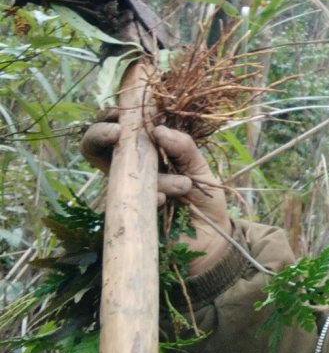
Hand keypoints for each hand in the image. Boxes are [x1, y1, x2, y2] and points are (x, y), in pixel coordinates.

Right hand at [80, 120, 233, 274]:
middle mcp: (127, 170)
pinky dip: (151, 197)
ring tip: (182, 184)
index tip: (122, 112)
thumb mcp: (199, 168)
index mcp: (145, 152)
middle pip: (94, 146)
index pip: (118, 127)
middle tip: (117, 132)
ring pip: (113, 173)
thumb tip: (159, 130)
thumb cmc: (202, 198)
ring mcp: (124, 193)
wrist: (210, 240)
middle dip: (99, 134)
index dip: (111, 116)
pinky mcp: (126, 216)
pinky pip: (128, 200)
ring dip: (143, 172)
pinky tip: (167, 201)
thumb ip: (184, 147)